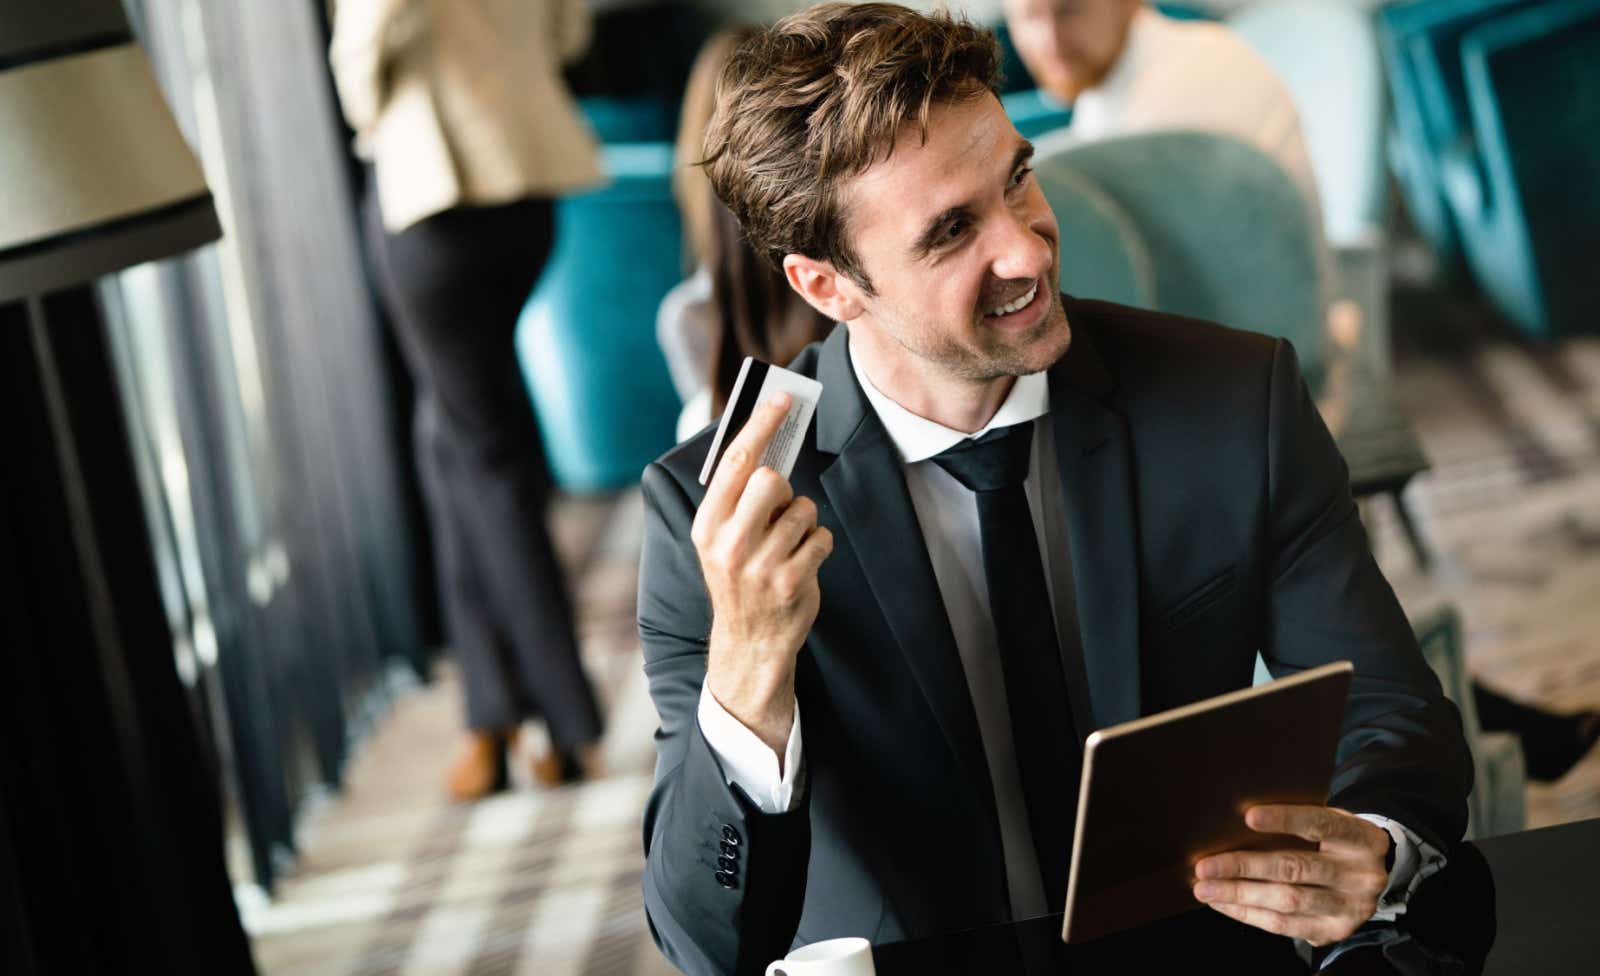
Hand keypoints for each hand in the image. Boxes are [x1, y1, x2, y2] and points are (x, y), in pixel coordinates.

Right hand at [692, 393, 833, 756]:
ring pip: (802, 509)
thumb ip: (736, 498)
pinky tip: (802, 563)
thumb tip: (768, 445)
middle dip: (782, 490)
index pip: (733, 463)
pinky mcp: (791, 581)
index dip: (760, 425)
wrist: (749, 643)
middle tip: (777, 511)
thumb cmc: (739, 580)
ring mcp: (759, 565)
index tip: (781, 399)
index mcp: (706, 527)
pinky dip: (818, 545)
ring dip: (803, 523)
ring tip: (788, 546)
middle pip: (771, 480)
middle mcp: (728, 545)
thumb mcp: (720, 540)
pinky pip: (821, 537)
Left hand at [1192, 805, 1391, 945]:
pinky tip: (1224, 903)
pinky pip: (1285, 926)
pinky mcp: (1335, 931)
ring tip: (1206, 888)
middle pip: (1296, 869)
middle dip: (1245, 867)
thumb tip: (1237, 823)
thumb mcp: (1333, 823)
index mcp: (1362, 840)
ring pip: (1287, 901)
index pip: (1321, 824)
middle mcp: (1361, 876)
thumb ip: (1300, 822)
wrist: (1377, 877)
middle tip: (1205, 866)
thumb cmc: (1339, 842)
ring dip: (1240, 895)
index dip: (1285, 819)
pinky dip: (1250, 914)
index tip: (1247, 816)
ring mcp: (1350, 908)